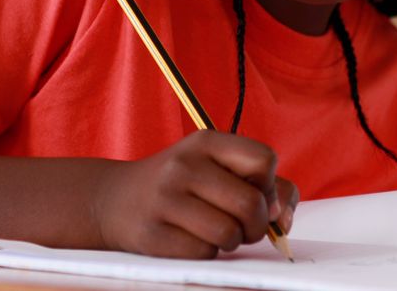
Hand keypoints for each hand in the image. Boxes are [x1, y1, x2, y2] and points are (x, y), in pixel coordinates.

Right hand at [93, 130, 298, 258]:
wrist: (114, 199)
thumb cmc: (181, 185)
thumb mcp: (216, 167)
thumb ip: (265, 184)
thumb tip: (281, 218)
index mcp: (205, 142)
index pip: (264, 160)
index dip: (269, 185)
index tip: (256, 193)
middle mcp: (183, 165)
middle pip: (251, 204)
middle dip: (257, 224)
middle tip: (244, 226)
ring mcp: (165, 199)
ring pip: (229, 233)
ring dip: (232, 241)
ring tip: (216, 231)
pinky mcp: (153, 233)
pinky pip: (204, 253)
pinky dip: (207, 253)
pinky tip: (191, 239)